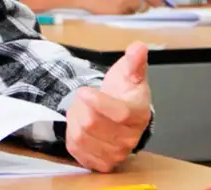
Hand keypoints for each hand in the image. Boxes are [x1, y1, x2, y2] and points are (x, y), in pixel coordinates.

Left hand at [66, 42, 151, 171]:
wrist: (120, 114)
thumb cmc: (123, 93)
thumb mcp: (128, 73)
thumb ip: (133, 61)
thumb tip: (139, 47)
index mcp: (138, 114)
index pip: (118, 113)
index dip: (98, 102)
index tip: (83, 91)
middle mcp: (130, 138)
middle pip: (92, 124)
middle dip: (81, 107)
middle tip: (84, 99)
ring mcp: (116, 153)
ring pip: (81, 136)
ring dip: (75, 120)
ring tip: (83, 111)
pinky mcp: (102, 163)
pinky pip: (76, 150)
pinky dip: (72, 136)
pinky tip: (80, 127)